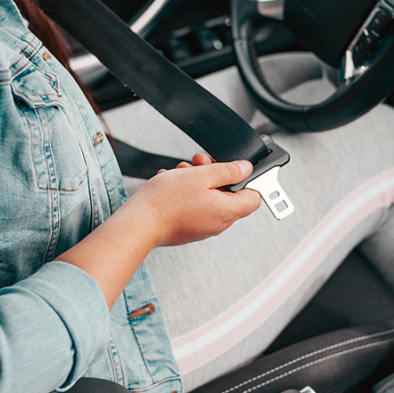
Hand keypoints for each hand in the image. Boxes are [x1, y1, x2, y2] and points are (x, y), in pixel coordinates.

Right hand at [127, 154, 261, 246]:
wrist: (139, 224)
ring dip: (199, 181)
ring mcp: (202, 228)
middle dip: (215, 174)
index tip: (237, 168)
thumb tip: (246, 169)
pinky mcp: (188, 229)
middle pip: (229, 195)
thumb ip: (228, 171)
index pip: (254, 197)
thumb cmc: (166, 202)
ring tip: (182, 172)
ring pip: (210, 199)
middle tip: (201, 164)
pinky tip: (174, 184)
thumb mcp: (201, 176)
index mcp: (227, 212)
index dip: (249, 179)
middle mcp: (218, 223)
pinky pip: (196, 207)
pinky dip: (188, 193)